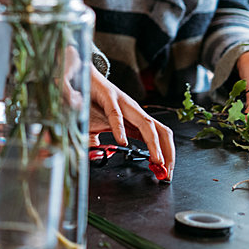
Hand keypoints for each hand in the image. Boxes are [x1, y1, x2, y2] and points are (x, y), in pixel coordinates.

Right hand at [89, 66, 174, 180]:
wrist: (80, 74)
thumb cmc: (90, 101)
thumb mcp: (96, 128)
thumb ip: (99, 143)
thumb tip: (99, 157)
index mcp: (134, 119)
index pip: (159, 138)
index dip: (167, 155)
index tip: (166, 173)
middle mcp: (135, 111)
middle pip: (162, 132)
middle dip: (168, 153)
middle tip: (166, 172)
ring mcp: (124, 104)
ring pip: (147, 125)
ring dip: (155, 145)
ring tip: (156, 161)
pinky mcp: (108, 97)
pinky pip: (116, 115)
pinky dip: (120, 129)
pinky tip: (122, 141)